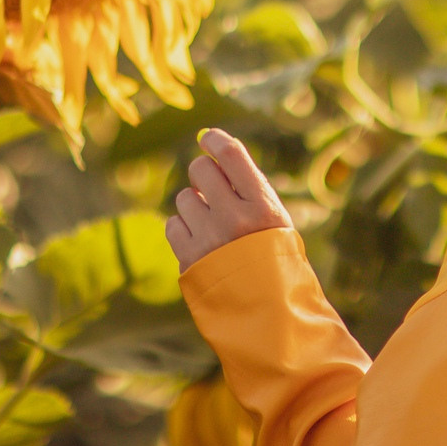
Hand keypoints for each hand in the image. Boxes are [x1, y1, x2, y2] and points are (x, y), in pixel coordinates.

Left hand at [166, 129, 293, 269]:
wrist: (267, 307)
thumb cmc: (272, 254)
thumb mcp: (274, 218)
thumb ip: (248, 185)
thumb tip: (213, 144)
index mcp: (262, 206)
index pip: (231, 155)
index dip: (215, 140)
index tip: (208, 138)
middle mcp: (234, 219)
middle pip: (201, 170)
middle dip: (204, 175)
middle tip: (214, 190)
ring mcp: (209, 238)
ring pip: (184, 198)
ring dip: (195, 206)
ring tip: (214, 226)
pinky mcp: (188, 257)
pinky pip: (173, 224)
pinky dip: (184, 229)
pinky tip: (201, 242)